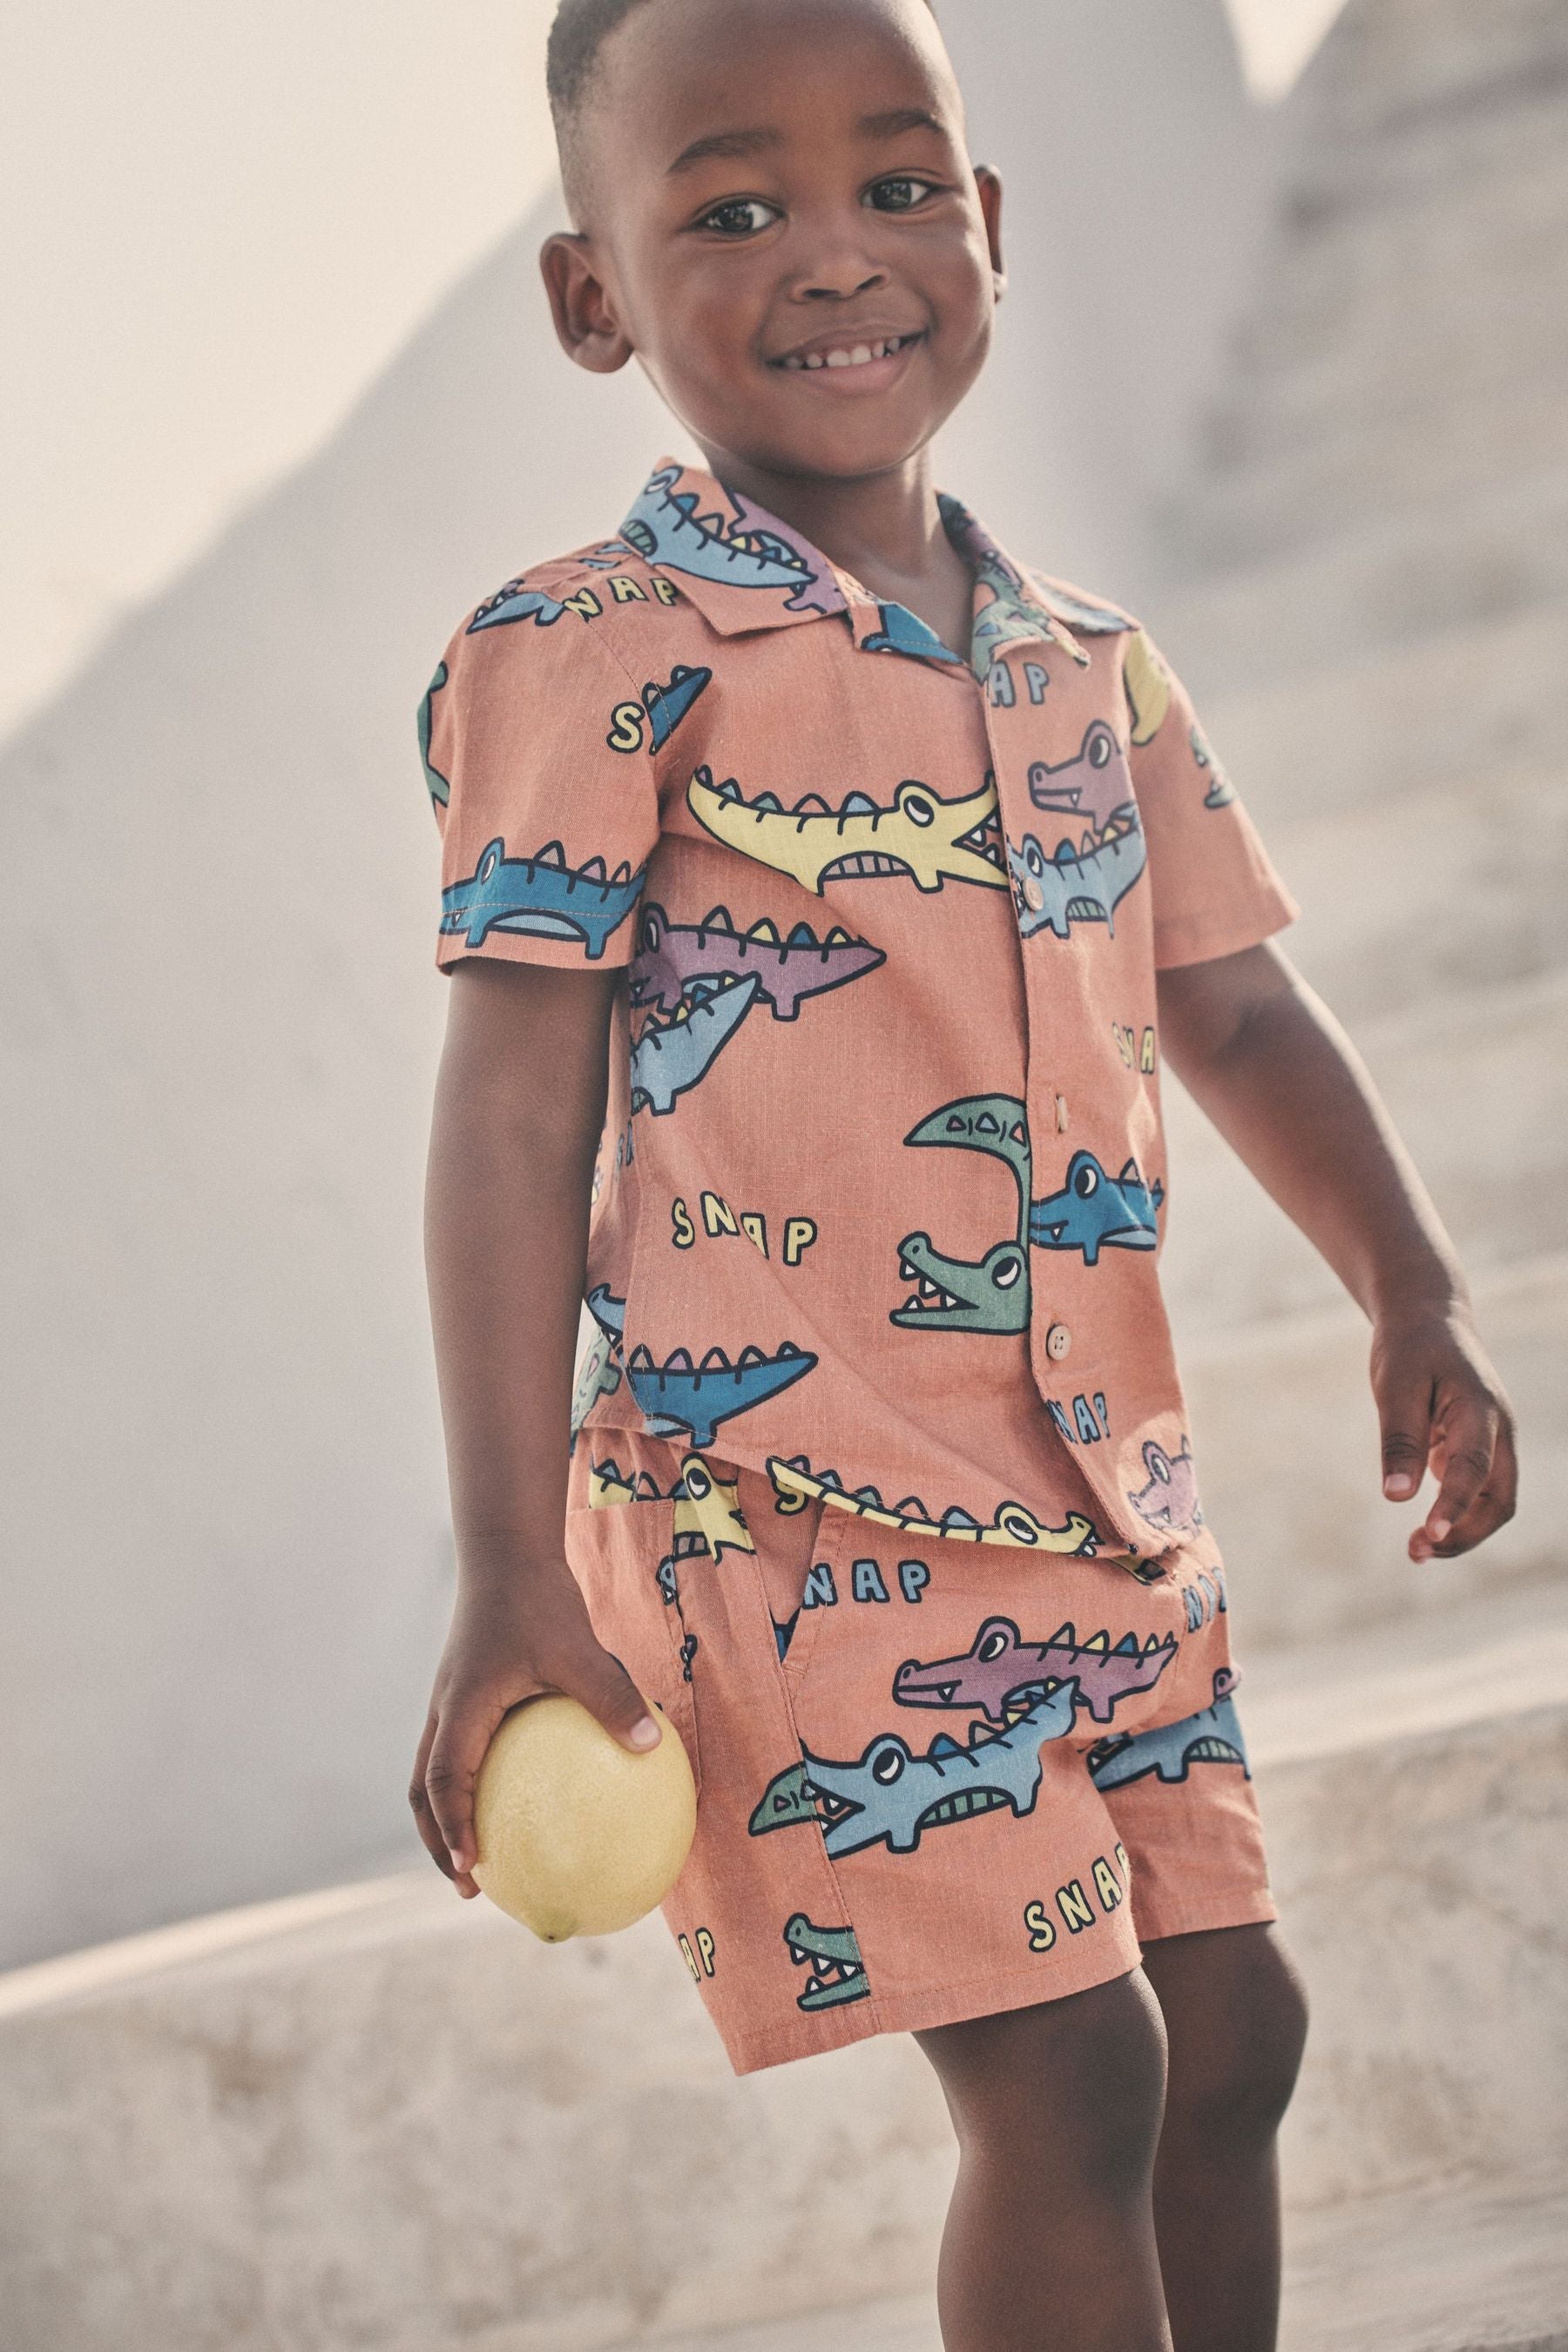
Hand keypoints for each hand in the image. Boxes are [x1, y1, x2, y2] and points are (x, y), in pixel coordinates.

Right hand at [409, 1564, 660, 1898]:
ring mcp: (451, 1702)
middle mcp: (446, 1710)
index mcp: (461, 1707)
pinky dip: (473, 1780)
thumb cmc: (538, 1600)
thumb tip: (650, 1745)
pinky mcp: (468, 1692)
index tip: (471, 1869)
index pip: (442, 1781)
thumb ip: (610, 1697)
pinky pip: (462, 1747)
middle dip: (438, 1840)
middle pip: (422, 1790)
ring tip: (484, 1852)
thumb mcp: (580, 1649)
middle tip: (469, 1881)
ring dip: (447, 1814)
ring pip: (433, 1770)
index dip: (451, 1828)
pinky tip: (524, 1790)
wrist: (507, 1552)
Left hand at [1370, 1304, 1517, 1560]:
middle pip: (1499, 1500)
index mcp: (1481, 1411)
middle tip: (1416, 1552)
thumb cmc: (1410, 1348)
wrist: (1428, 1317)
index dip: (1453, 1506)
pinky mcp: (1477, 1447)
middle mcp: (1498, 1431)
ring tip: (1416, 1549)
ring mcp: (1493, 1441)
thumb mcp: (1396, 1386)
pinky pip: (1476, 1490)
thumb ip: (1400, 1440)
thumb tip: (1397, 1497)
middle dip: (1464, 1533)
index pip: (1473, 1470)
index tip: (1428, 1535)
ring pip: (1492, 1500)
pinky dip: (1455, 1512)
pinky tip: (1423, 1525)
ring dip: (1461, 1529)